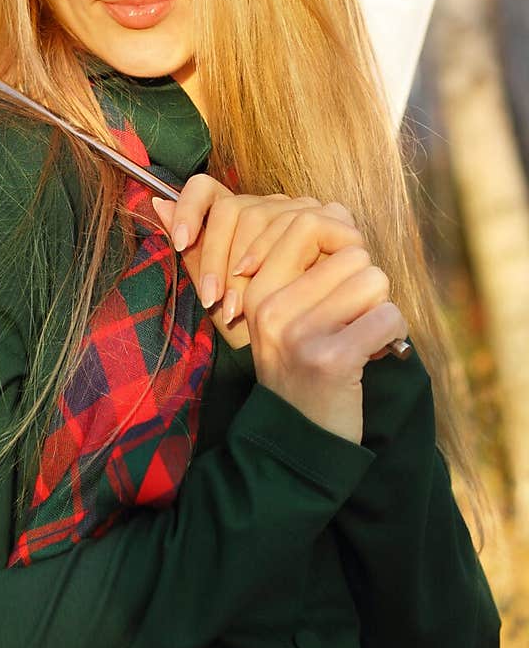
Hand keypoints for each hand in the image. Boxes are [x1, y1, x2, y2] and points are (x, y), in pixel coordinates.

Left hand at [150, 177, 352, 341]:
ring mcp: (302, 210)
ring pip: (257, 214)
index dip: (189, 208)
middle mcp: (271, 206)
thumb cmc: (260, 324)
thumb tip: (158, 204)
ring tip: (237, 306)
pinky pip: (298, 222)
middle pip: (231, 207)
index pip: (207, 188)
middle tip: (213, 300)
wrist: (302, 352)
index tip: (180, 244)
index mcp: (240, 219)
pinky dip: (273, 252)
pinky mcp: (334, 221)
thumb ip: (193, 253)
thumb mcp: (218, 293)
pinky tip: (264, 278)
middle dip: (215, 257)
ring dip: (239, 264)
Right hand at [151, 179, 407, 442]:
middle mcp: (270, 306)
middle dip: (363, 281)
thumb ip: (286, 258)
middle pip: (350, 250)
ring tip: (356, 336)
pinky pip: (388, 317)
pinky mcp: (332, 359)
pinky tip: (371, 355)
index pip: (306, 219)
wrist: (297, 441)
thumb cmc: (299, 367)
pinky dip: (392, 337)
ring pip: (374, 280)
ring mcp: (299, 332)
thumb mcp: (278, 311)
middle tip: (349, 315)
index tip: (336, 274)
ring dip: (377, 310)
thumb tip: (268, 207)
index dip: (338, 238)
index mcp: (255, 288)